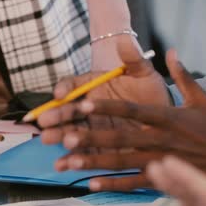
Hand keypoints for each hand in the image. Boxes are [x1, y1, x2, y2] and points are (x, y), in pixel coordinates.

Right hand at [39, 37, 170, 148]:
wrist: (161, 118)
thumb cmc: (149, 91)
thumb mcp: (143, 72)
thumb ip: (133, 58)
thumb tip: (126, 40)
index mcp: (92, 85)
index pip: (73, 84)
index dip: (65, 88)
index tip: (60, 94)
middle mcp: (86, 106)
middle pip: (67, 110)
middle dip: (55, 115)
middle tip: (44, 121)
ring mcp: (90, 127)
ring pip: (71, 131)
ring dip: (58, 136)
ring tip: (48, 140)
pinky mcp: (97, 147)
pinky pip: (82, 153)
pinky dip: (70, 159)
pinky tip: (61, 165)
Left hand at [54, 50, 205, 190]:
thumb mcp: (200, 98)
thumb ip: (181, 75)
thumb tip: (172, 50)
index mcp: (166, 117)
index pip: (132, 110)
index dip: (107, 107)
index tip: (84, 103)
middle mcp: (160, 140)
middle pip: (121, 138)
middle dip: (93, 138)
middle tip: (66, 137)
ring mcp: (159, 161)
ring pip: (122, 162)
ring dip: (95, 162)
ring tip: (69, 162)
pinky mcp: (162, 180)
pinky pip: (133, 183)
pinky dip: (113, 184)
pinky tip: (90, 183)